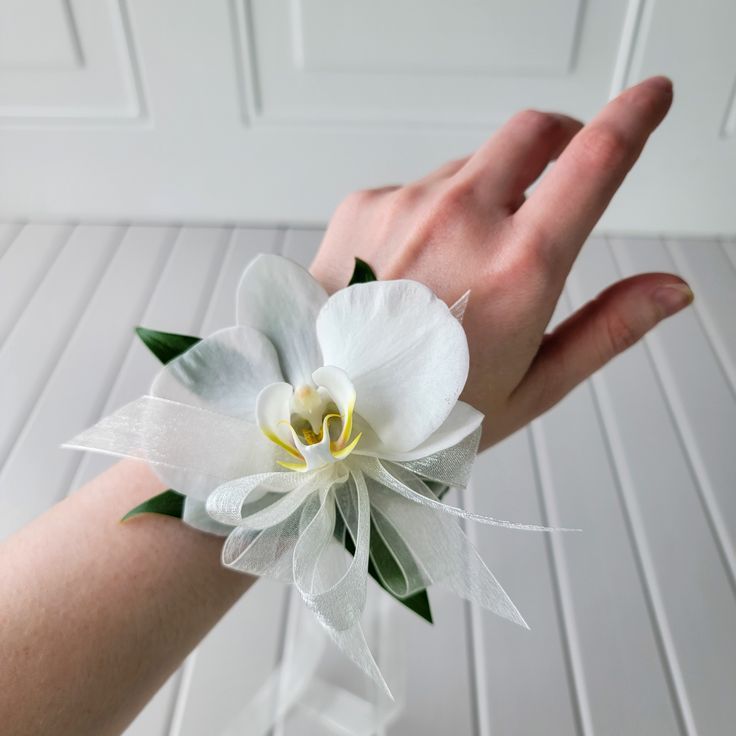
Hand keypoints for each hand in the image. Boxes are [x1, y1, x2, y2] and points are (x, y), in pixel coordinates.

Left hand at [310, 76, 691, 448]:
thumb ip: (606, 329)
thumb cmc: (426, 411)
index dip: (634, 117)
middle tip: (560, 176)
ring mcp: (406, 206)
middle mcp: (460, 221)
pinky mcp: (364, 204)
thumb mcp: (530, 386)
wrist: (328, 411)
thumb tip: (667, 290)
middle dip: (560, 141)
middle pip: (532, 133)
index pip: (594, 162)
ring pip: (471, 167)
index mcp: (517, 269)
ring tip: (461, 271)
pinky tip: (413, 272)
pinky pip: (417, 188)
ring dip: (486, 197)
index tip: (652, 97)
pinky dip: (431, 215)